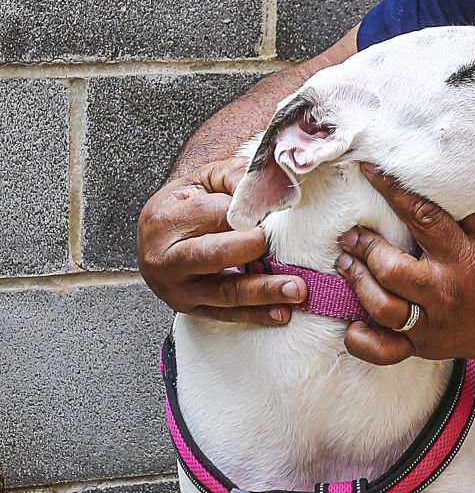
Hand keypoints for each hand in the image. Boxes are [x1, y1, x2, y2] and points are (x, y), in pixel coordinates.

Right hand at [136, 158, 306, 323]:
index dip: (244, 215)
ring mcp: (178, 288)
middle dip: (250, 252)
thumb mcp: (204, 180)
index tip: (272, 214)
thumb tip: (266, 188)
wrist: (162, 236)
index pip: (210, 215)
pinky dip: (257, 315)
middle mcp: (165, 258)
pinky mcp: (192, 308)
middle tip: (281, 250)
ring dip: (263, 292)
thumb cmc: (186, 205)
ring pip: (224, 292)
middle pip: (212, 256)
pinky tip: (282, 312)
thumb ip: (234, 177)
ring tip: (295, 289)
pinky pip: (228, 315)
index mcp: (165, 219)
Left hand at [335, 166, 474, 366]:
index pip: (422, 218)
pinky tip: (352, 322)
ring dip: (357, 282)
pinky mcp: (421, 347)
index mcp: (463, 260)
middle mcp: (442, 293)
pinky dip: (362, 340)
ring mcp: (429, 325)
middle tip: (352, 234)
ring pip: (381, 307)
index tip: (369, 172)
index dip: (392, 191)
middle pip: (390, 270)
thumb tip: (452, 204)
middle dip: (365, 247)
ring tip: (346, 262)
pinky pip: (383, 351)